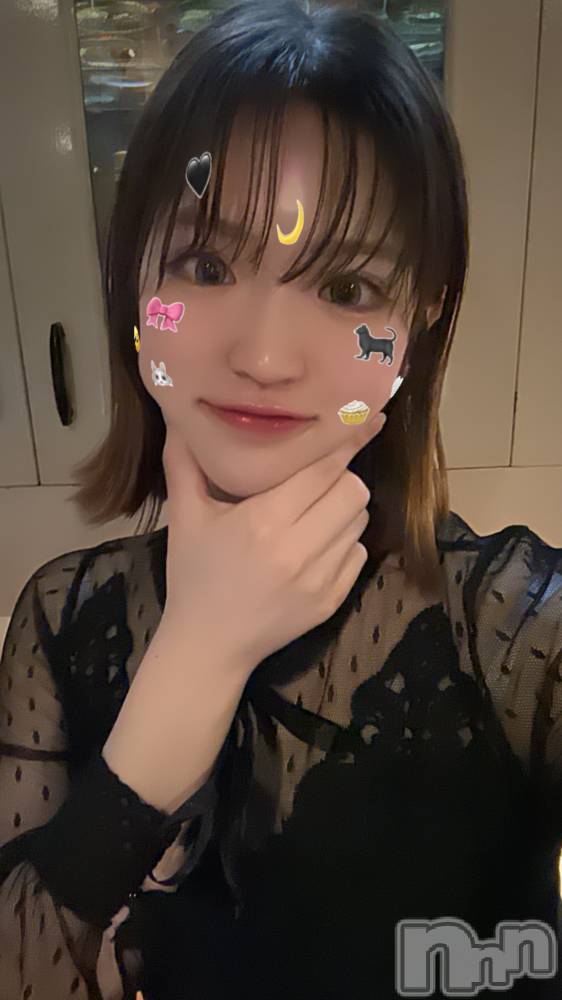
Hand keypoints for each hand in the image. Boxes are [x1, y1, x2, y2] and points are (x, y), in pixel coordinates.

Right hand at [161, 412, 385, 668]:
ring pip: (359, 522)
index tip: (369, 419)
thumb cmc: (194, 575)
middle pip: (354, 492)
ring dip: (343, 510)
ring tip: (315, 513)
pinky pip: (358, 554)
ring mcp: (320, 579)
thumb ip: (183, 463)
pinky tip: (316, 545)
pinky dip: (344, 543)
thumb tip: (176, 416)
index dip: (347, 443)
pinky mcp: (332, 602)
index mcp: (263, 522)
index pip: (324, 470)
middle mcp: (298, 550)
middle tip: (319, 481)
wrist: (208, 644)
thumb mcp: (184, 517)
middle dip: (342, 478)